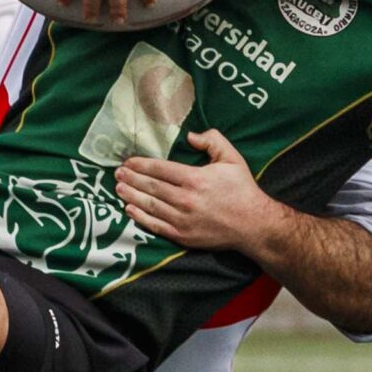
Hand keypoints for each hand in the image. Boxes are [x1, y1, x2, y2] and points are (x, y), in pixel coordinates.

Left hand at [115, 130, 276, 250]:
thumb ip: (212, 141)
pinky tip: (129, 209)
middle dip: (131, 178)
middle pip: (150, 187)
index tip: (128, 161)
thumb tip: (190, 136)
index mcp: (195, 179)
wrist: (253, 225)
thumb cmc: (242, 190)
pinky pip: (155, 225)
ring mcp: (183, 220)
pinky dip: (140, 217)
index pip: (159, 169)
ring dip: (131, 195)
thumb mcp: (232, 159)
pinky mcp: (182, 236)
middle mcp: (186, 200)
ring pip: (149, 206)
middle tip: (117, 173)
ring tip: (119, 187)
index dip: (140, 164)